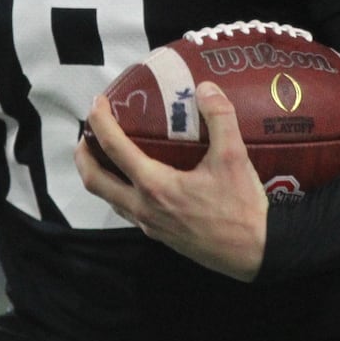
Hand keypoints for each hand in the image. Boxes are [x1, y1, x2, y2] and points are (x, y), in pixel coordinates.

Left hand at [75, 81, 266, 281]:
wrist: (255, 253)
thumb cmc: (241, 207)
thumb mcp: (234, 157)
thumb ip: (220, 117)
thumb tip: (204, 87)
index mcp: (155, 185)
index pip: (114, 149)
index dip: (100, 122)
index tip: (97, 102)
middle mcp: (144, 207)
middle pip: (94, 180)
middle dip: (84, 154)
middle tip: (87, 131)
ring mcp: (149, 225)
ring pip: (108, 198)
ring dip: (98, 173)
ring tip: (105, 151)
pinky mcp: (160, 235)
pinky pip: (126, 209)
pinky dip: (118, 189)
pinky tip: (136, 177)